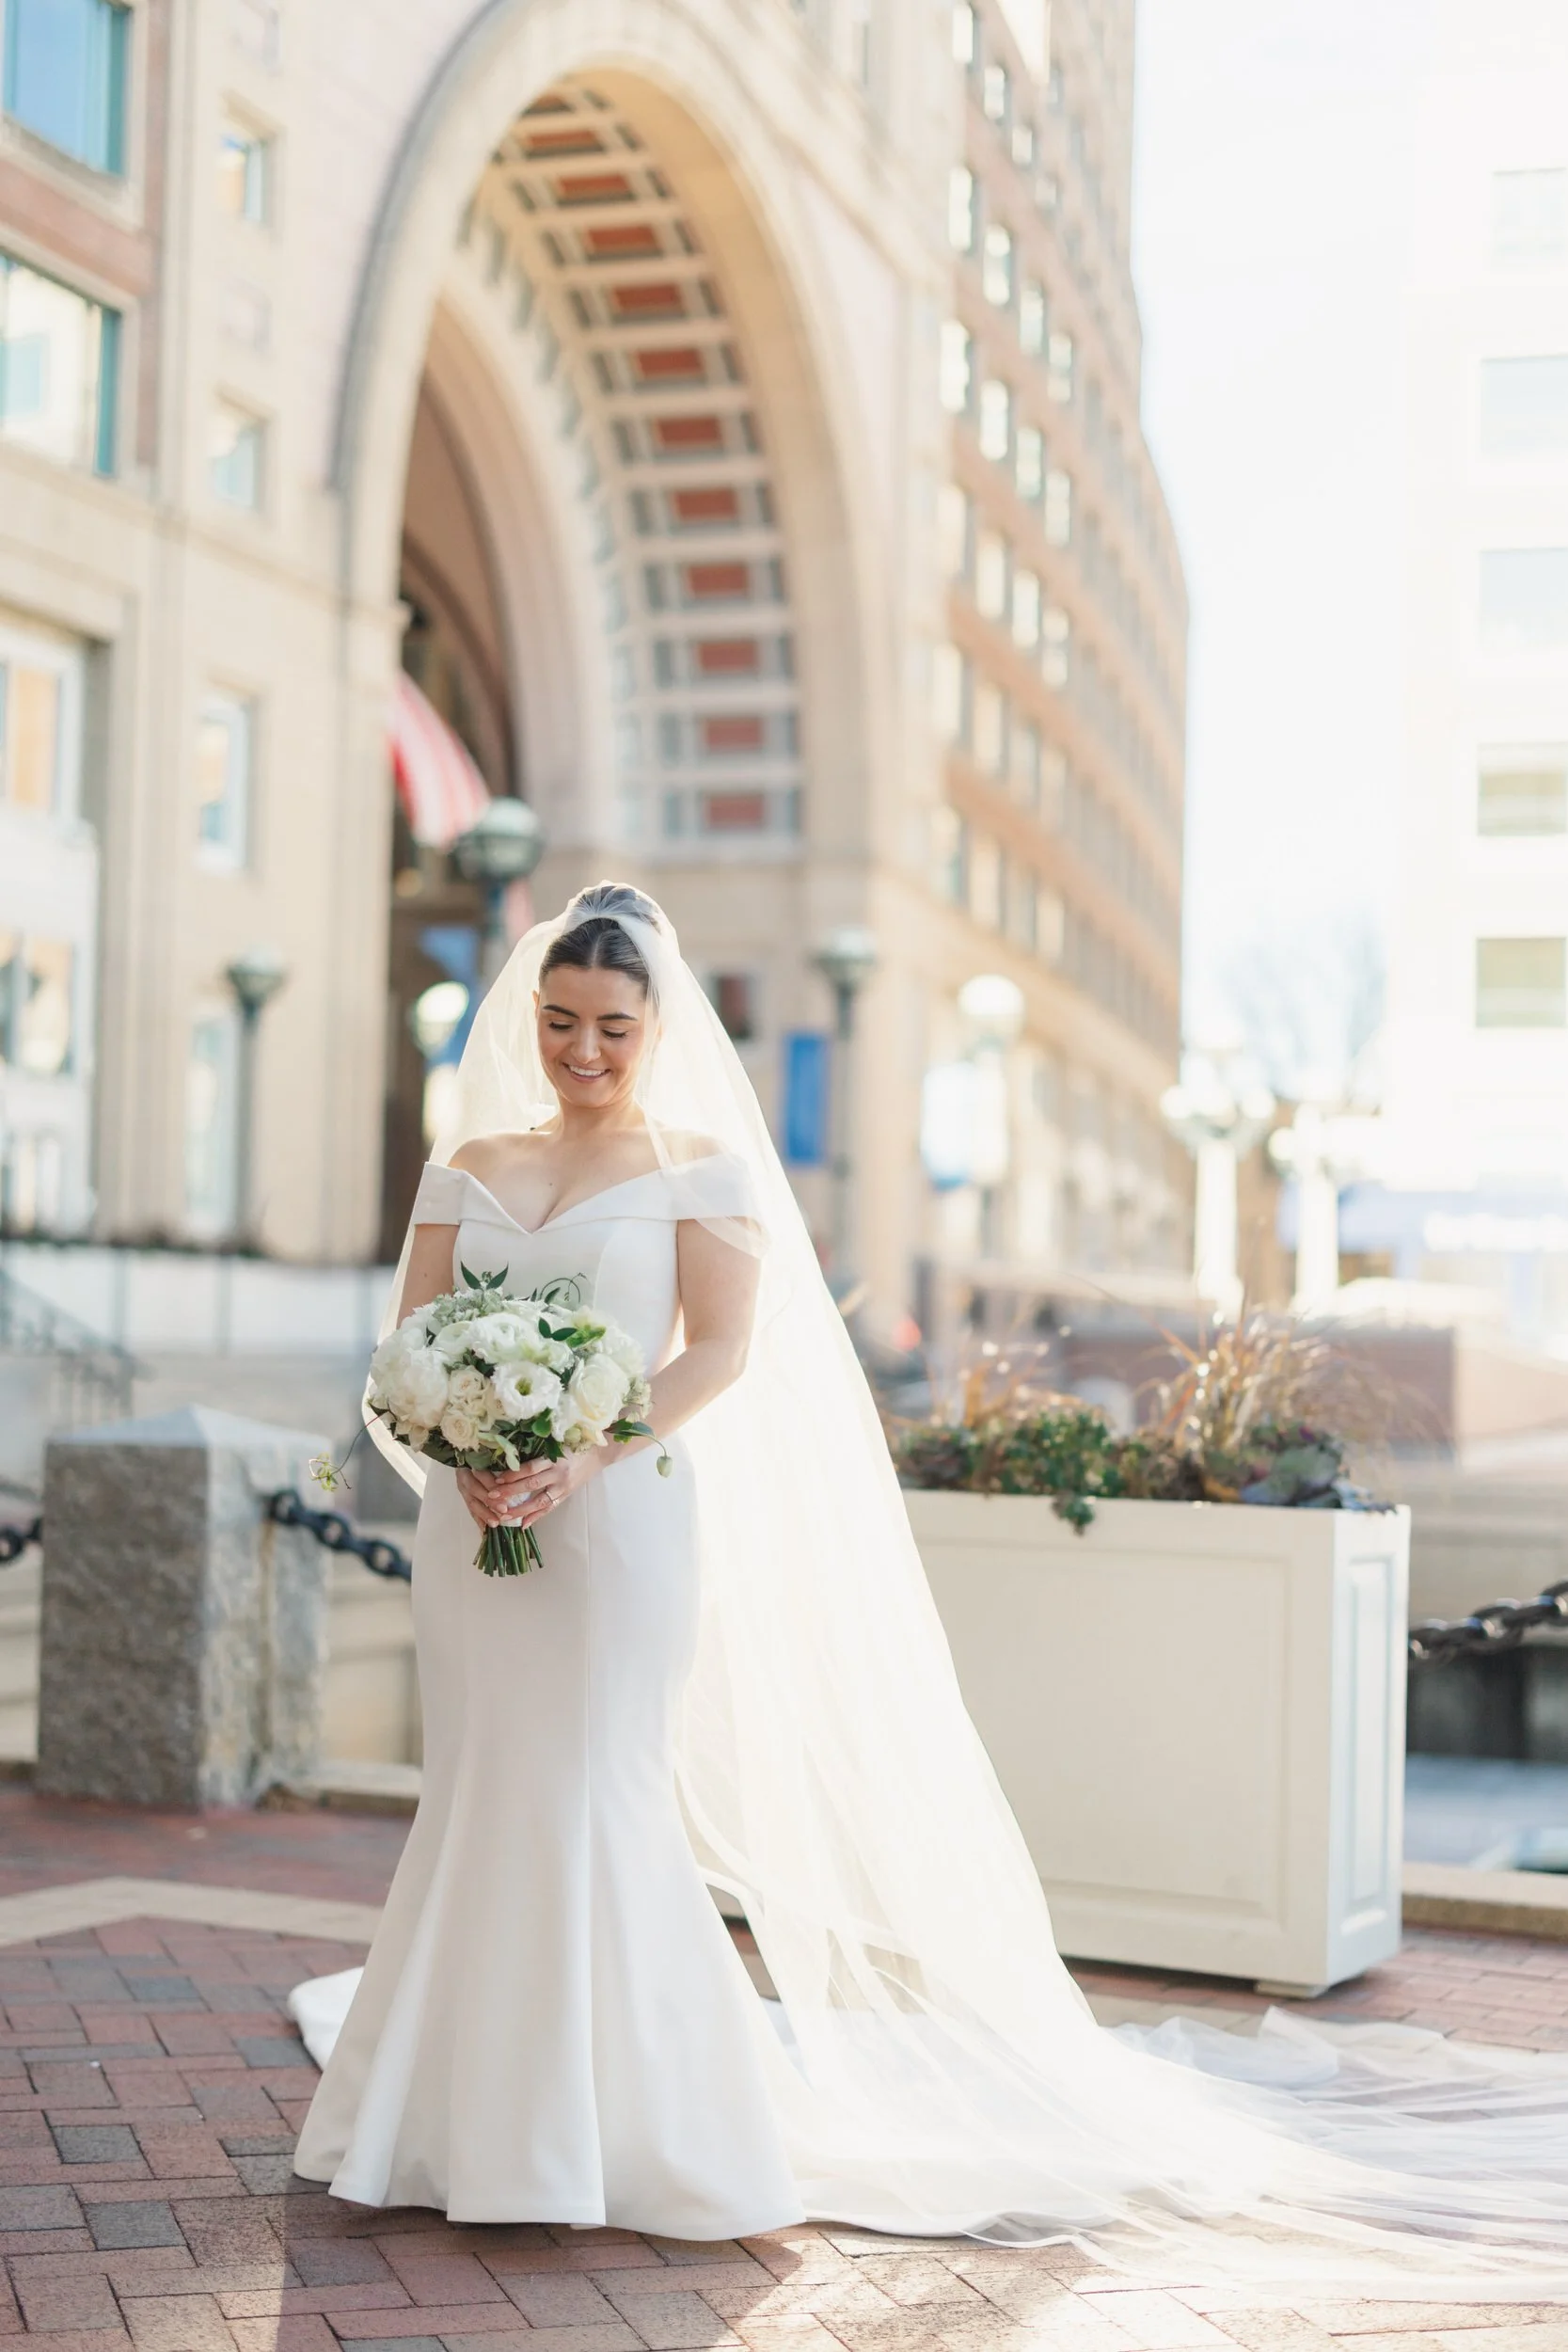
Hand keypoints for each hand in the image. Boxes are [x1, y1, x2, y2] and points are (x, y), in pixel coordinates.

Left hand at [455, 1454, 599, 1533]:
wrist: (599, 1454)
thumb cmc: (574, 1445)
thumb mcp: (556, 1444)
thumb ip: (538, 1451)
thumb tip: (511, 1457)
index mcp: (554, 1458)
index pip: (530, 1468)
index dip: (513, 1474)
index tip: (496, 1479)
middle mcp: (558, 1473)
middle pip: (531, 1485)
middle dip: (510, 1492)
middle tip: (492, 1498)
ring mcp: (563, 1486)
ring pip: (539, 1501)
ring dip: (520, 1510)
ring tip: (503, 1516)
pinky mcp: (566, 1495)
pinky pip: (549, 1508)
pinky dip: (536, 1517)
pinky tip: (523, 1524)